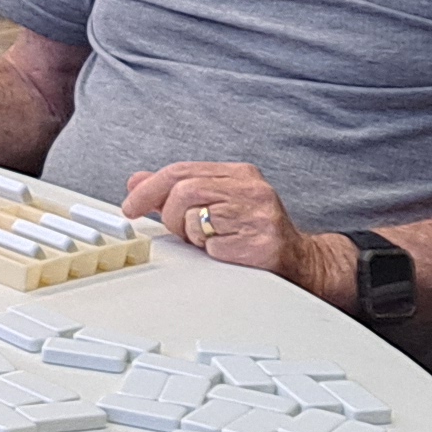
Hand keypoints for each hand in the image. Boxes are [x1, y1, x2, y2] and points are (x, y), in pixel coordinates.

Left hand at [122, 161, 337, 302]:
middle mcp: (251, 189)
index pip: (182, 170)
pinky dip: (210, 252)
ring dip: (191, 235)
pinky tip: (226, 251)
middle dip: (169, 215)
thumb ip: (177, 190)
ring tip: (208, 240)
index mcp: (239, 174)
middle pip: (183, 190)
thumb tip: (137, 182)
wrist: (300, 261)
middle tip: (176, 230)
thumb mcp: (216, 203)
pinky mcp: (258, 243)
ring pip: (193, 217)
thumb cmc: (253, 232)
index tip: (131, 206)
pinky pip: (211, 246)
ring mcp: (257, 215)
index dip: (149, 188)